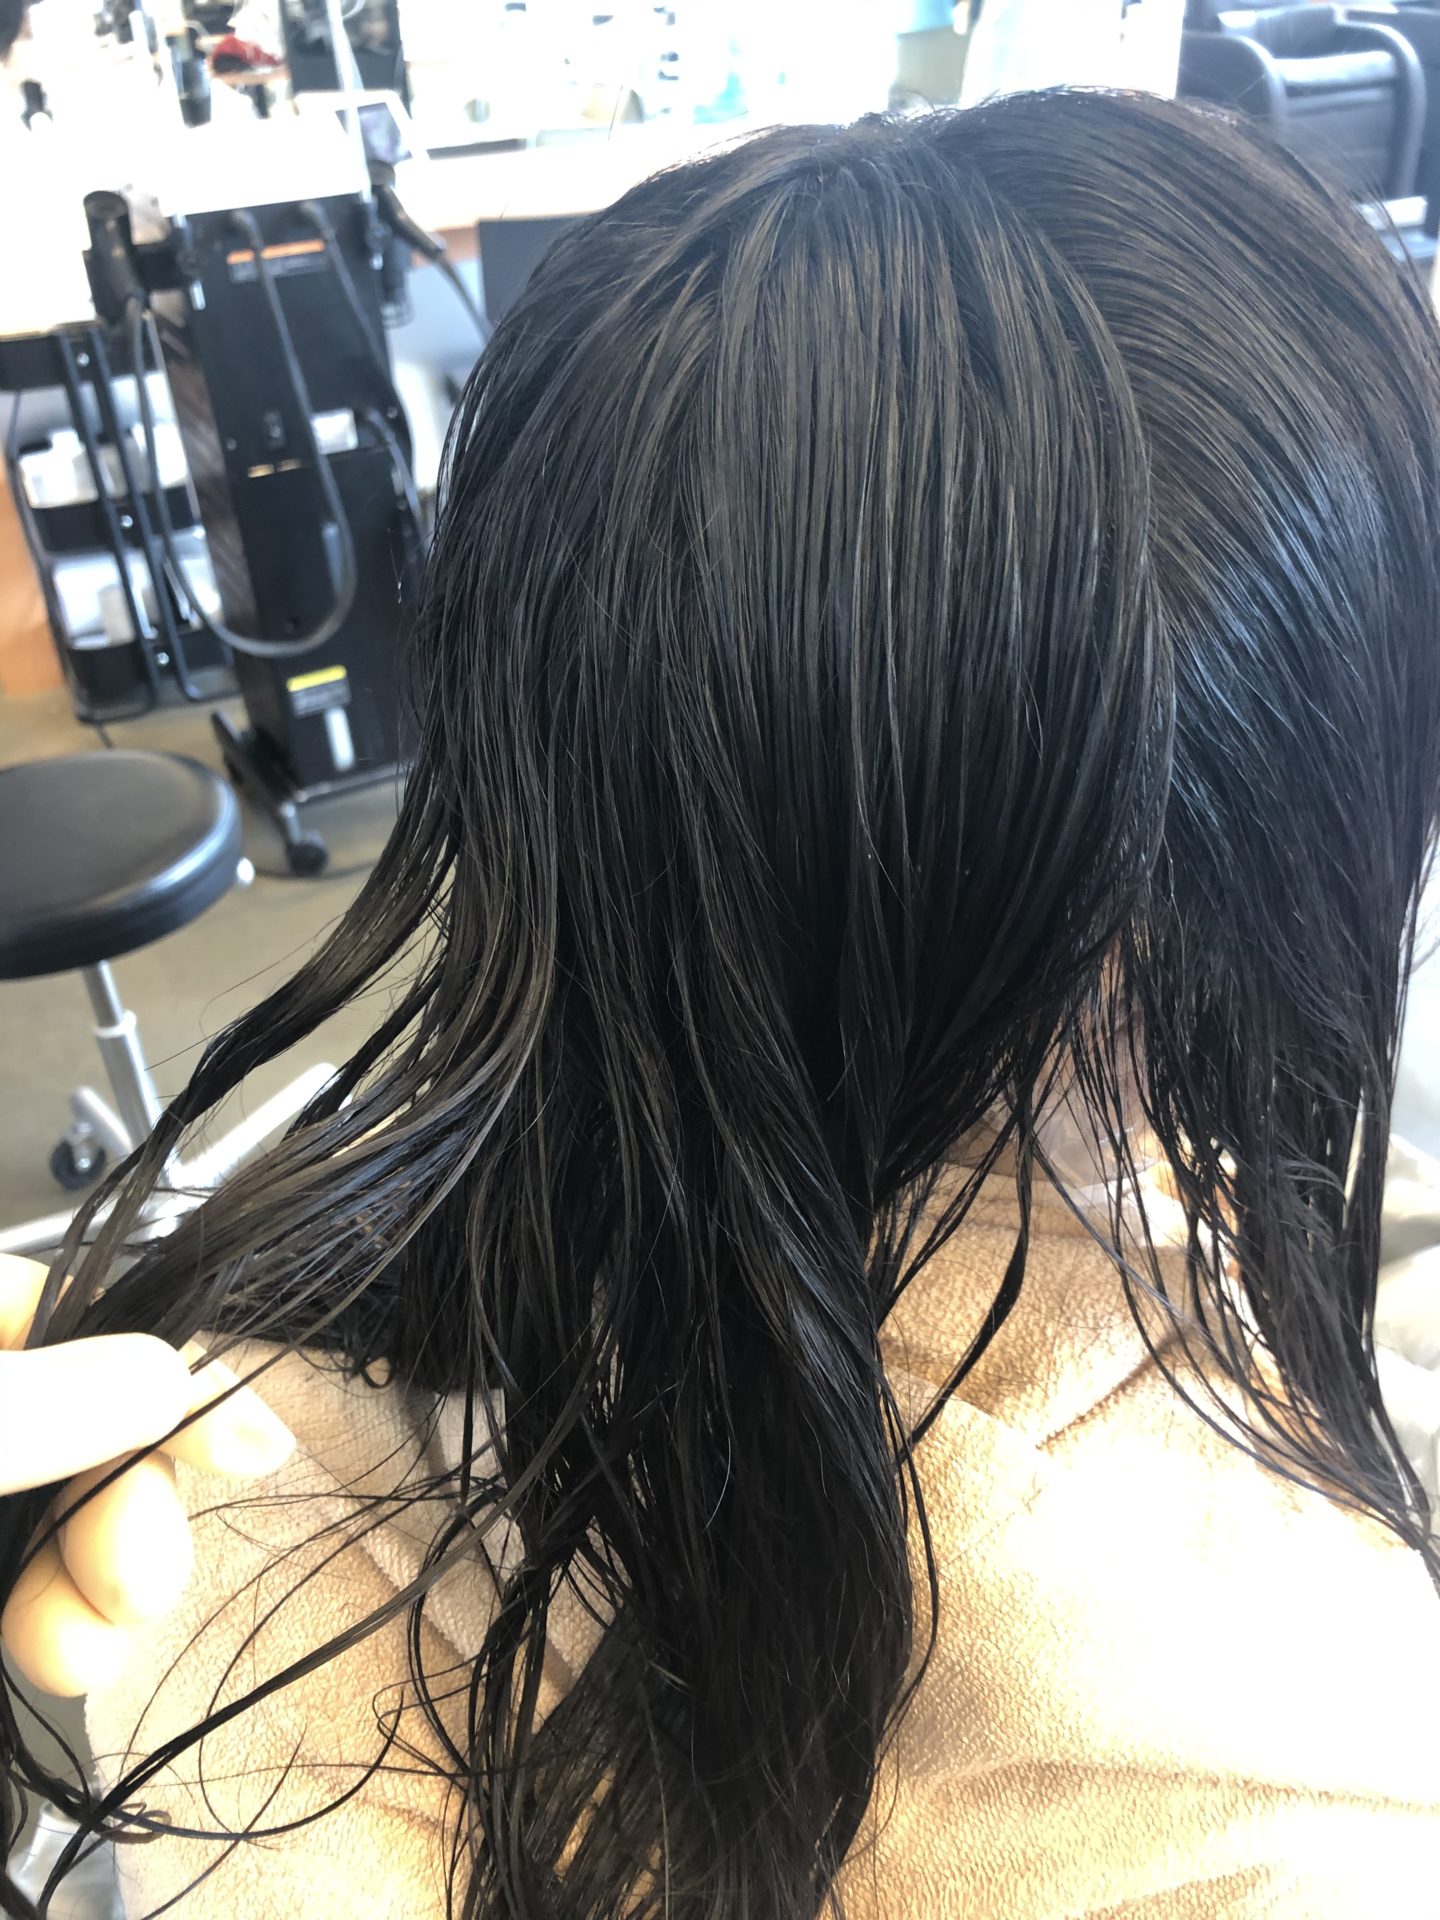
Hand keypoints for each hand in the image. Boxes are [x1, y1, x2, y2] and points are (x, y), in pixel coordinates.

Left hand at [0, 1253, 293, 1696]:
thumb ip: (45, 1402)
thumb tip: (170, 1376)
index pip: (89, 1314)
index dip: (177, 1378)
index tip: (258, 1447)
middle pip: (85, 1422)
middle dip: (130, 1505)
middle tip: (142, 1578)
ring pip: (59, 1511)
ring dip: (95, 1587)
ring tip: (86, 1648)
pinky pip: (21, 1578)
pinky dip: (53, 1620)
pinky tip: (67, 1654)